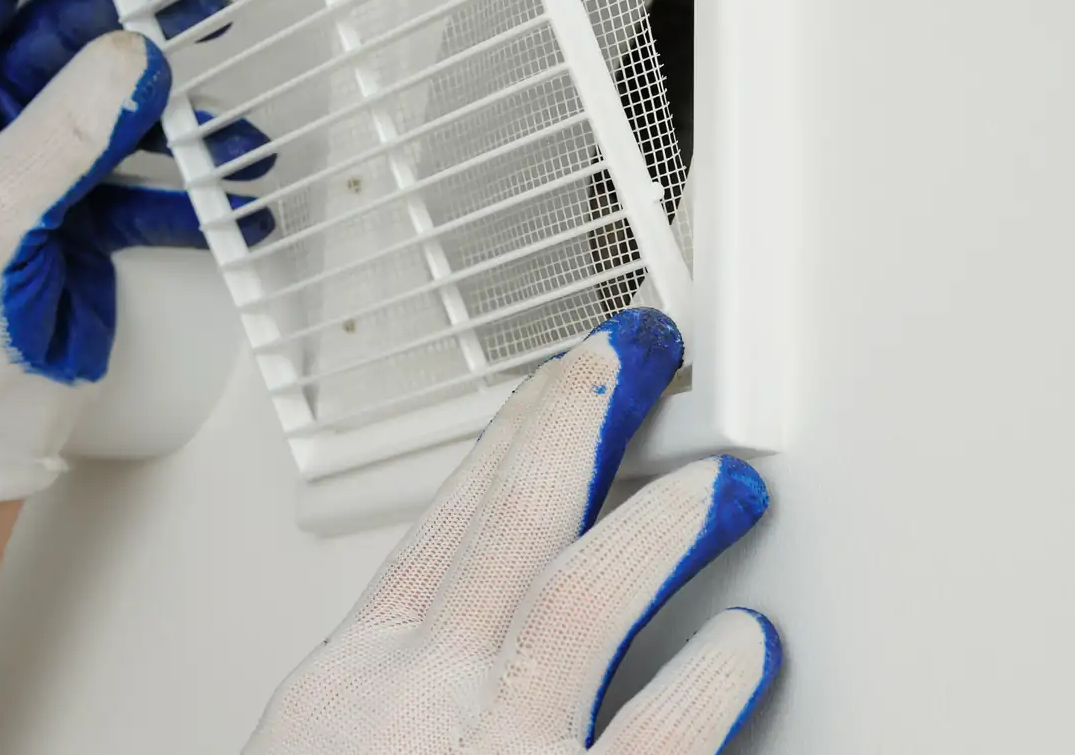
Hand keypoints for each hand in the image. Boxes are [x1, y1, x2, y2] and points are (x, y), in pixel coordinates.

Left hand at [0, 0, 272, 500]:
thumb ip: (61, 130)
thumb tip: (130, 54)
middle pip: (58, 39)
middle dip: (132, 21)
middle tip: (203, 2)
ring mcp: (19, 173)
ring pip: (107, 107)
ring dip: (175, 113)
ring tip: (237, 118)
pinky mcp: (65, 221)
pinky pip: (135, 181)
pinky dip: (186, 188)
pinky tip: (235, 194)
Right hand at [246, 309, 778, 754]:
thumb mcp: (328, 754)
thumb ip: (404, 685)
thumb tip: (477, 626)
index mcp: (348, 686)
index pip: (445, 517)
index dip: (516, 430)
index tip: (563, 376)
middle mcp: (410, 708)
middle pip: (511, 523)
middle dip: (583, 423)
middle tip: (642, 359)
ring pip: (581, 603)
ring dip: (659, 526)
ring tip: (716, 484)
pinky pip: (650, 750)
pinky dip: (702, 689)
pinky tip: (745, 650)